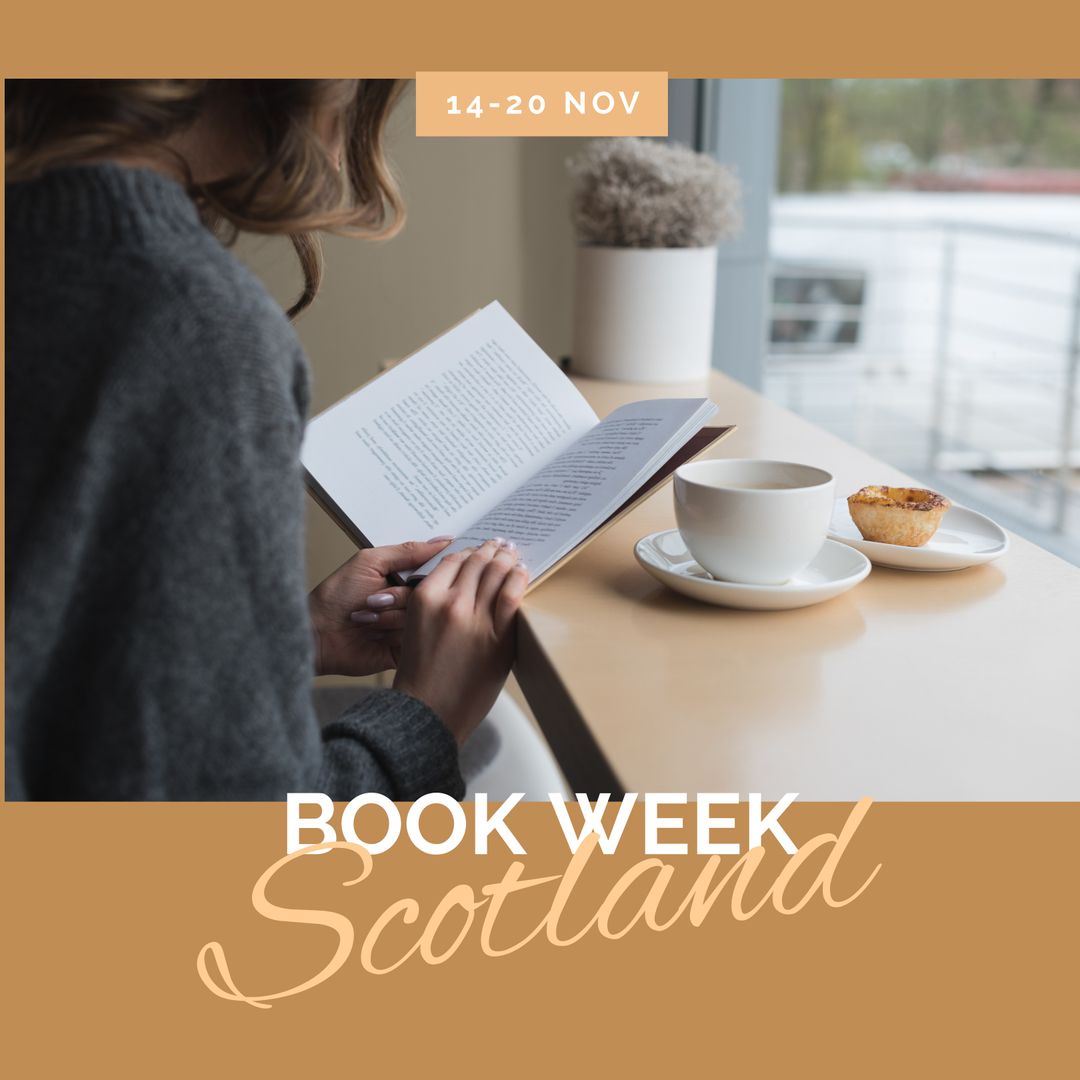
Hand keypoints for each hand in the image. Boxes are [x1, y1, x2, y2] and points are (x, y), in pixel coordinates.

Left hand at [308, 537, 454, 676]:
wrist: (317, 635)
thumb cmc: (334, 598)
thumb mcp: (369, 562)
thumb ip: (406, 551)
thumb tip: (441, 541)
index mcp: (403, 577)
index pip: (436, 569)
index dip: (434, 569)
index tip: (421, 572)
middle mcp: (409, 600)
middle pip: (430, 595)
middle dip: (399, 596)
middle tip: (373, 599)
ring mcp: (408, 625)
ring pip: (422, 616)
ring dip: (391, 617)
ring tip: (367, 619)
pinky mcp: (405, 648)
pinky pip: (417, 638)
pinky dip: (395, 635)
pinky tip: (375, 634)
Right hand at [393, 539, 527, 744]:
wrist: (428, 712)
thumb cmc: (420, 674)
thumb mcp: (415, 627)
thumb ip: (436, 602)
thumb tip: (464, 583)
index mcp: (425, 598)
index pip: (453, 560)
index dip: (470, 552)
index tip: (479, 550)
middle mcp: (450, 603)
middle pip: (477, 563)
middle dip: (491, 551)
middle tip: (501, 546)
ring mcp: (475, 619)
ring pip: (496, 573)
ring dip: (507, 559)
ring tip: (513, 555)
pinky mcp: (497, 637)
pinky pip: (512, 596)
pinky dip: (519, 579)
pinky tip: (522, 573)